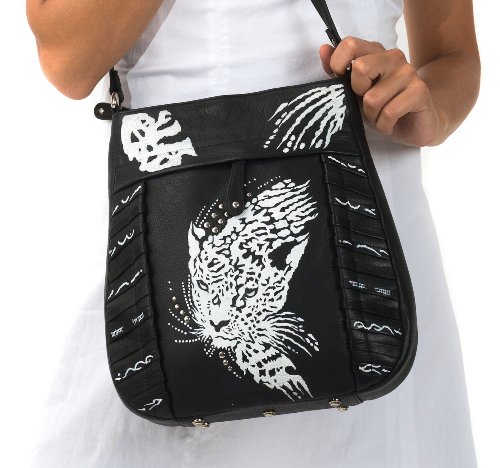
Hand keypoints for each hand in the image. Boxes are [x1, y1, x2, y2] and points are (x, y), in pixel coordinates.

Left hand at [319, 37, 445, 146]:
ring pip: (373, 98)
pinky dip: (384, 125)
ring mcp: (408, 72)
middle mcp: (393, 57)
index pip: (350, 45)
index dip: (338, 66)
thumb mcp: (355, 92)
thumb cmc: (382, 107)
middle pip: (360, 68)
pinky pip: (389, 112)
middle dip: (358, 96)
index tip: (344, 86)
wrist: (415, 125)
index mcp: (375, 53)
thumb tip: (323, 50)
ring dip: (372, 116)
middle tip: (367, 105)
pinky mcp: (419, 91)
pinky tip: (391, 124)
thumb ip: (338, 72)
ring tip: (380, 117)